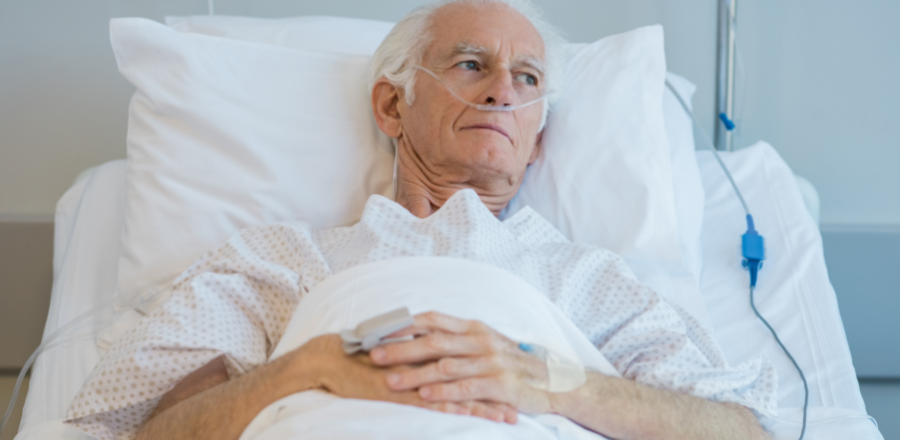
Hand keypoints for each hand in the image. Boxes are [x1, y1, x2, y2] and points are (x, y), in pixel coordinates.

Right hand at [292, 334, 517, 422]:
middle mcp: (423, 360)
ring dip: (485, 406)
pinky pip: (432, 403)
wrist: (325, 359)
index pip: (465, 360)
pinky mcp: (399, 391)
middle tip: (523, 400)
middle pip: (470, 375)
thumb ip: (412, 355)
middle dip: (497, 390)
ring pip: (458, 391)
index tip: (513, 381)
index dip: (489, 372)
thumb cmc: (354, 357)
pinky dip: (456, 412)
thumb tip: (429, 357)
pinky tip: (473, 419)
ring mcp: (413, 376)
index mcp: (423, 348)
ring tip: (510, 417)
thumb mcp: (390, 354)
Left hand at [367, 312, 552, 415]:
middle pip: (434, 341)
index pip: (433, 319)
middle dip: (401, 348)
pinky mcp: (500, 384)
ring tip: (391, 381)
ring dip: (416, 374)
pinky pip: (467, 387)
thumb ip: (455, 340)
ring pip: (446, 366)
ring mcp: (491, 361)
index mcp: (473, 328)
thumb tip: (417, 337)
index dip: (405, 324)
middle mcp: (480, 340)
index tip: (379, 331)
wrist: (553, 381)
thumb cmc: (512, 363)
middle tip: (375, 355)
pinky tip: (425, 396)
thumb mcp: (485, 343)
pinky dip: (444, 392)